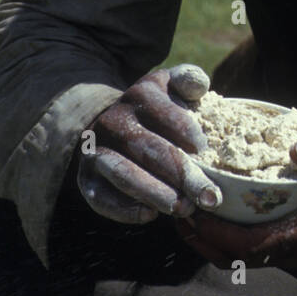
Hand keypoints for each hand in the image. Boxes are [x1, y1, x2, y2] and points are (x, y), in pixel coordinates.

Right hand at [76, 63, 222, 224]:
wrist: (114, 122)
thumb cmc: (158, 108)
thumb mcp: (171, 85)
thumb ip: (189, 79)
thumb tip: (199, 88)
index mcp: (140, 94)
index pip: (165, 114)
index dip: (186, 131)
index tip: (204, 150)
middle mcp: (114, 120)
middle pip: (149, 149)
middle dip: (182, 175)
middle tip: (210, 197)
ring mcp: (98, 149)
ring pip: (123, 173)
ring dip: (155, 194)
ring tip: (184, 209)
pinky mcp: (86, 177)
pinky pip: (100, 197)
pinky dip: (124, 209)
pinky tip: (150, 215)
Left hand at [175, 140, 296, 270]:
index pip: (248, 246)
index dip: (215, 234)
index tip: (191, 212)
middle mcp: (293, 251)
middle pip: (233, 258)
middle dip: (201, 239)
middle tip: (176, 210)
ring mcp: (290, 252)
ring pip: (238, 258)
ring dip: (210, 240)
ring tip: (187, 211)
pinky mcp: (289, 245)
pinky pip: (248, 249)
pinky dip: (225, 236)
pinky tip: (216, 211)